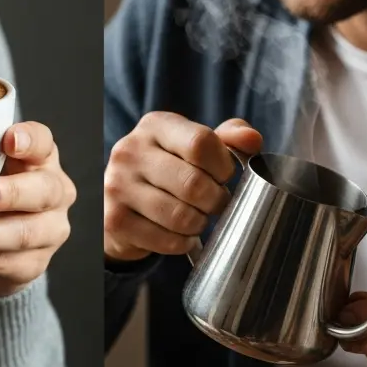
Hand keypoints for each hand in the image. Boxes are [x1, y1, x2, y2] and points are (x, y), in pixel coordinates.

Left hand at [0, 121, 75, 297]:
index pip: (43, 142)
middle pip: (42, 191)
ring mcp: (49, 231)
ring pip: (23, 233)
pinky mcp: (34, 263)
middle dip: (8, 193)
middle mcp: (54, 192)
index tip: (7, 139)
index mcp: (41, 158)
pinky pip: (5, 262)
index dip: (29, 140)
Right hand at [102, 112, 261, 261]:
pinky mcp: (114, 220)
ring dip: (199, 223)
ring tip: (198, 217)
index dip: (223, 166)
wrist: (121, 200)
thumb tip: (253, 140)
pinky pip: (166, 240)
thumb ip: (229, 138)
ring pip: (180, 216)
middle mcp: (130, 151)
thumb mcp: (195, 145)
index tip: (224, 176)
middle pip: (193, 183)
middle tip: (216, 203)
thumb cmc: (170, 168)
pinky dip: (183, 242)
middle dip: (216, 200)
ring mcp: (117, 186)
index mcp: (155, 125)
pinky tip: (181, 233)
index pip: (201, 142)